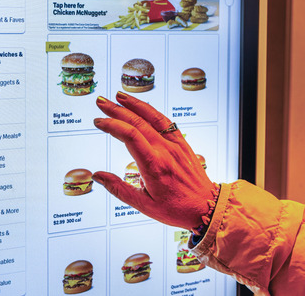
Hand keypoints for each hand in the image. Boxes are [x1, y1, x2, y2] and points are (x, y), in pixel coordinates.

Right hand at [92, 92, 216, 229]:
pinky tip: (142, 106)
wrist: (207, 207)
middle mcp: (165, 151)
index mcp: (154, 166)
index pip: (130, 136)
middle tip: (101, 102)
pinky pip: (166, 122)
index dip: (112, 125)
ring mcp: (175, 145)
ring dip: (134, 104)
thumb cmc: (176, 209)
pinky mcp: (182, 144)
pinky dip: (152, 111)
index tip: (98, 122)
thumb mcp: (144, 205)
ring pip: (153, 117)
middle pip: (138, 122)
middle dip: (117, 109)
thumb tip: (97, 176)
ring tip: (119, 95)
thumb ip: (118, 189)